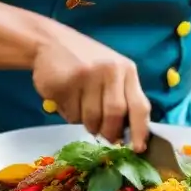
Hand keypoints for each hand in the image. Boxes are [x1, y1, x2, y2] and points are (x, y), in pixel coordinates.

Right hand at [31, 27, 151, 150]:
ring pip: (91, 119)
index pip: (139, 105)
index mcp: (126, 69)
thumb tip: (128, 136)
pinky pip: (71, 115)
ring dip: (87, 124)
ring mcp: (86, 76)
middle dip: (109, 132)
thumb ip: (122, 97)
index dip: (140, 130)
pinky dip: (70, 115)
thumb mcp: (111, 72)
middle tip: (103, 134)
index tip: (137, 149)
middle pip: (115, 115)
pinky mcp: (65, 83)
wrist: (50, 42)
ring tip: (81, 108)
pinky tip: (66, 98)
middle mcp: (109, 70)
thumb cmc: (86, 61)